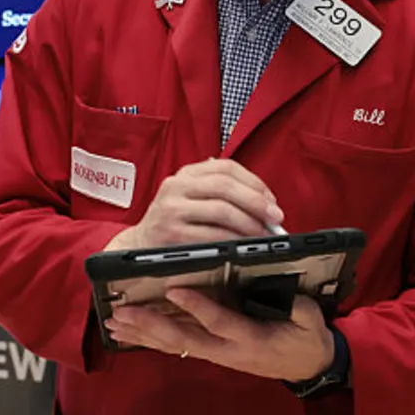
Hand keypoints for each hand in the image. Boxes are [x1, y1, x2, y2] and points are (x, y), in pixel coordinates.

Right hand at [106, 158, 282, 251]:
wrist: (139, 246)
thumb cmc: (173, 223)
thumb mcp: (191, 198)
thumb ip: (221, 193)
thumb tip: (265, 202)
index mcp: (185, 174)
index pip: (226, 167)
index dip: (254, 182)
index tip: (271, 200)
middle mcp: (176, 186)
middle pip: (226, 187)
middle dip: (256, 203)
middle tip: (274, 217)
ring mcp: (171, 209)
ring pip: (221, 210)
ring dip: (249, 224)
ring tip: (262, 234)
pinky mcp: (171, 234)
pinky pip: (211, 235)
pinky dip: (233, 240)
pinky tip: (242, 245)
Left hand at [106, 289, 335, 382]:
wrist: (306, 366)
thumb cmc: (306, 339)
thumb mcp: (310, 322)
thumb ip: (299, 310)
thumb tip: (290, 295)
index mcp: (250, 338)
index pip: (220, 322)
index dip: (197, 307)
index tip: (174, 289)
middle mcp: (226, 349)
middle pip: (183, 339)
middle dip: (150, 325)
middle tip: (122, 313)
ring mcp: (216, 353)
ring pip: (174, 344)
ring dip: (142, 334)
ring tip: (113, 323)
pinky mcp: (210, 350)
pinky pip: (176, 345)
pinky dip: (150, 338)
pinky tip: (128, 333)